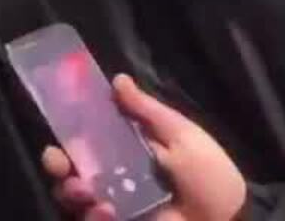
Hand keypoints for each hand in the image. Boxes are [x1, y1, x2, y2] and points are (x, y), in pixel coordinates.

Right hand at [41, 76, 245, 220]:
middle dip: (56, 164)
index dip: (66, 133)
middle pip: (67, 169)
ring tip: (90, 194)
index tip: (58, 127)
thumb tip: (118, 78)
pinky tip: (107, 212)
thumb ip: (147, 110)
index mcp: (125, 151)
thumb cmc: (209, 174)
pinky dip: (92, 217)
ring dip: (71, 191)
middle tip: (60, 162)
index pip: (84, 139)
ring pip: (71, 197)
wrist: (228, 219)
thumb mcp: (181, 136)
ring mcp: (113, 205)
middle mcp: (112, 178)